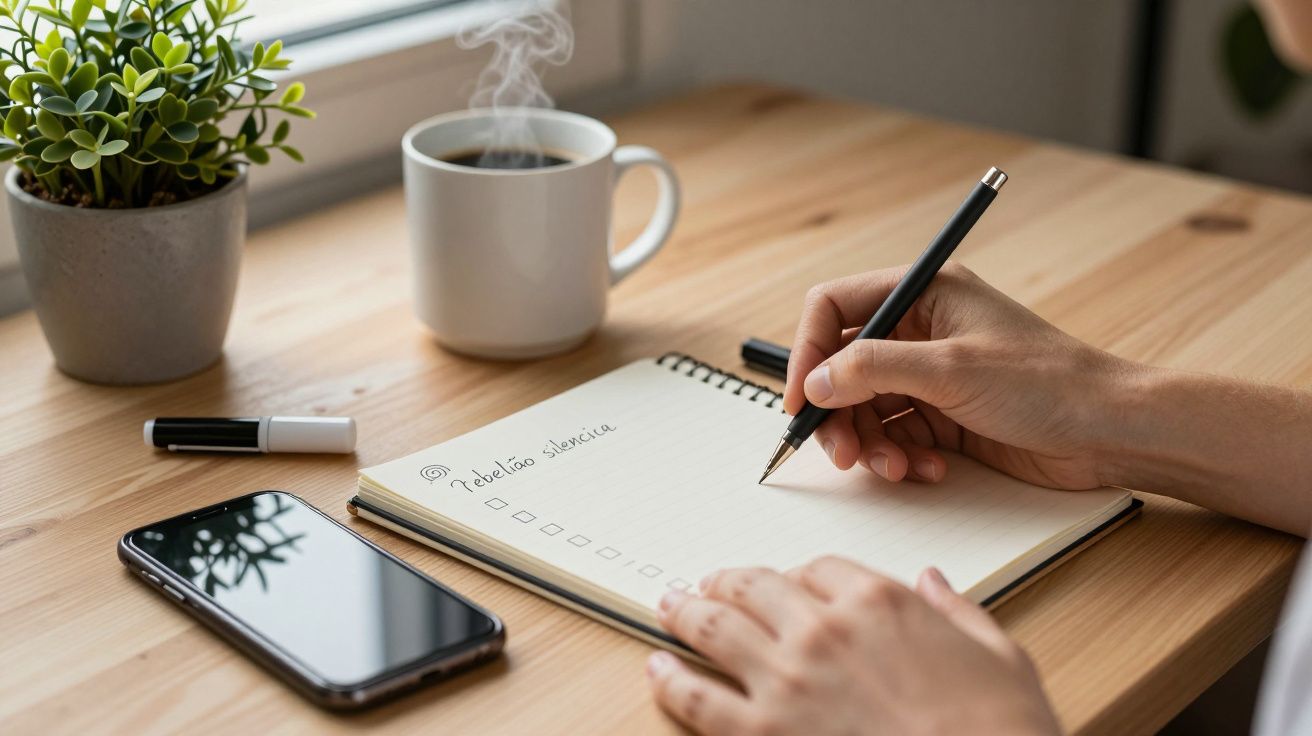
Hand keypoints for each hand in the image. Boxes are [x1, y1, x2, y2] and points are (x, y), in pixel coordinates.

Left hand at [647, 558, 1060, 735]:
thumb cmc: (1000, 730)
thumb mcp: (1000, 656)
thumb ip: (958, 611)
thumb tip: (935, 582)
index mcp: (880, 601)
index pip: (819, 568)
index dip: (797, 574)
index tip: (788, 582)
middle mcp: (824, 629)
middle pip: (755, 585)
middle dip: (726, 580)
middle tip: (708, 582)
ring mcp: (788, 680)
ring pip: (715, 627)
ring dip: (685, 611)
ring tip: (669, 604)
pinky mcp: (765, 732)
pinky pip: (698, 700)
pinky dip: (671, 681)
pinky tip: (657, 669)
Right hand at [784, 262, 1131, 489]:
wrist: (1112, 432)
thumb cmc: (1050, 383)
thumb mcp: (952, 369)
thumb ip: (873, 369)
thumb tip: (816, 382)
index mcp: (924, 293)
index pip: (834, 308)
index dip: (808, 351)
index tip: (800, 399)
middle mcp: (921, 329)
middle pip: (842, 366)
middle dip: (838, 413)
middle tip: (841, 453)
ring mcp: (932, 375)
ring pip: (864, 407)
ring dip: (870, 443)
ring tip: (896, 468)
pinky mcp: (944, 416)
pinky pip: (895, 435)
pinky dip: (900, 457)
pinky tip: (929, 470)